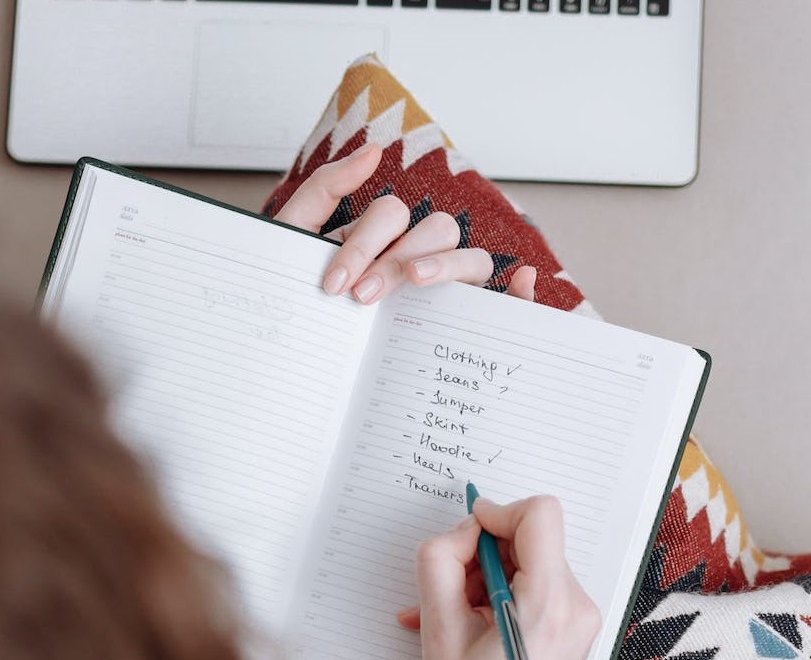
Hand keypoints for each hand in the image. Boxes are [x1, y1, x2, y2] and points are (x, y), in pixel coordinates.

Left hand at [273, 143, 537, 304]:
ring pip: (473, 259)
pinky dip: (521, 291)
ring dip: (447, 267)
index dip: (365, 244)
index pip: (393, 216)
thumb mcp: (295, 240)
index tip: (333, 284)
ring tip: (415, 285)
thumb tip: (376, 149)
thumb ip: (326, 188)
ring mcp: (442, 291)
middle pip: (437, 230)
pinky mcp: (460, 325)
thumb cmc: (295, 298)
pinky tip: (523, 283)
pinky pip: (502, 303)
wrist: (288, 359)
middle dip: (398, 258)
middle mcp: (417, 256)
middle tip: (361, 297)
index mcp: (381, 236)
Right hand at [403, 495, 599, 659]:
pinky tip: (462, 627)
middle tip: (444, 593)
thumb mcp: (436, 628)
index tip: (465, 538)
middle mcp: (577, 608)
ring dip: (482, 579)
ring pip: (528, 563)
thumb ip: (441, 562)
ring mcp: (580, 622)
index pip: (539, 515)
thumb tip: (460, 530)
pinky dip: (496, 597)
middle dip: (482, 555)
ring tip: (445, 618)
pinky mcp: (573, 633)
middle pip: (530, 540)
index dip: (495, 514)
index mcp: (547, 606)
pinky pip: (533, 589)